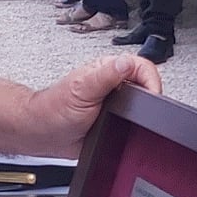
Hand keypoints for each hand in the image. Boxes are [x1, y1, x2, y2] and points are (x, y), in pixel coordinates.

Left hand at [16, 55, 162, 158]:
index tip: (153, 95)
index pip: (142, 67)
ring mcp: (116, 103)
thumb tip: (126, 63)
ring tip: (139, 122)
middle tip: (148, 112)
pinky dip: (136, 128)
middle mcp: (114, 84)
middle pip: (146, 85)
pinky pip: (135, 123)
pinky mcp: (116, 121)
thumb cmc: (54, 109)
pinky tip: (131, 131)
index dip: (151, 80)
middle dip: (151, 99)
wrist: (44, 134)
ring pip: (143, 105)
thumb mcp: (82, 89)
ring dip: (144, 115)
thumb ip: (106, 75)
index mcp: (108, 70)